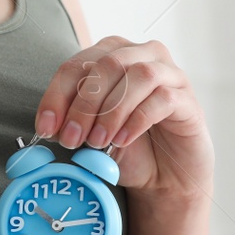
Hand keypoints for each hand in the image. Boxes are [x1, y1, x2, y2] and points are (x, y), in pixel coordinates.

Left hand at [35, 36, 213, 203]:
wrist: (166, 179)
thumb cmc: (130, 150)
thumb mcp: (92, 135)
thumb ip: (73, 123)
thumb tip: (49, 125)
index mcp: (113, 55)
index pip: (78, 64)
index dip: (57, 95)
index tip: (46, 127)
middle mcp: (143, 55)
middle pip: (107, 64)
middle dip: (83, 104)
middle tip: (71, 138)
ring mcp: (171, 75)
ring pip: (138, 75)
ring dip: (111, 110)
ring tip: (98, 142)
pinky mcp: (189, 100)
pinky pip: (163, 98)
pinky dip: (137, 119)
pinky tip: (123, 140)